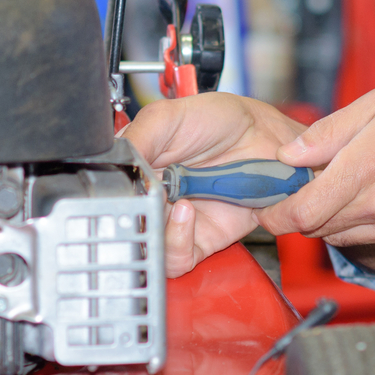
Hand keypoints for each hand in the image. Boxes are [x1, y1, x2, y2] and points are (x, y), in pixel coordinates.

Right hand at [121, 92, 306, 276]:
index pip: (105, 190)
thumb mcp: (170, 115)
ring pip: (144, 245)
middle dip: (131, 213)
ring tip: (172, 201)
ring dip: (154, 227)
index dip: (109, 192)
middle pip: (121, 223)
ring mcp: (173, 220)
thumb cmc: (223, 122)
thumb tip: (116, 162)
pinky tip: (186, 213)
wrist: (269, 141)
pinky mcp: (198, 239)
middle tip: (147, 195)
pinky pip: (175, 259)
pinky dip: (175, 241)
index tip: (121, 182)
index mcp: (137, 166)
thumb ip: (138, 136)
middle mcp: (151, 197)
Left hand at [263, 88, 374, 248]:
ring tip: (341, 186)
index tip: (268, 203)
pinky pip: (368, 239)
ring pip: (339, 237)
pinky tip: (370, 196)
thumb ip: (328, 132)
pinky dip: (357, 224)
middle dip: (301, 212)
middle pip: (314, 229)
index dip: (275, 214)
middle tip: (303, 186)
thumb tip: (290, 154)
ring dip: (329, 219)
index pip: (299, 215)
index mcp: (363, 171)